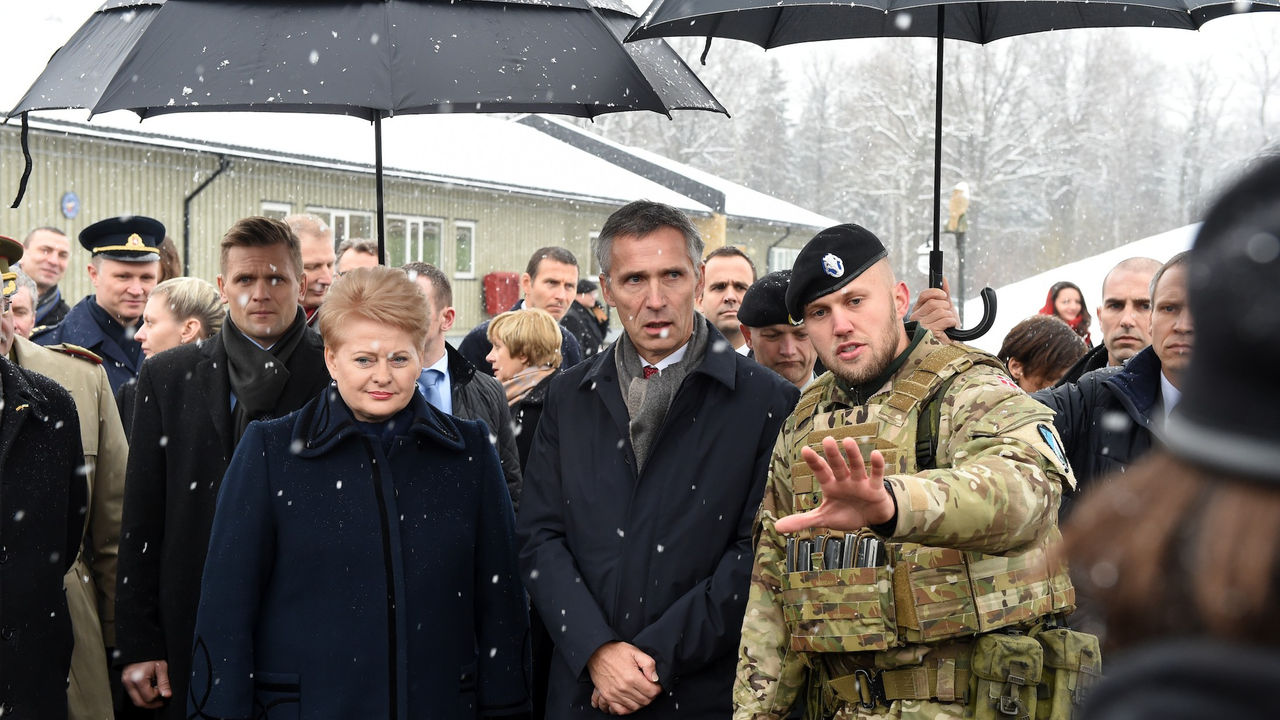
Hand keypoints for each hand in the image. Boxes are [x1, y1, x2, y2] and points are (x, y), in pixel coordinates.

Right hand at [122, 660, 171, 708]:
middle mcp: (129, 682)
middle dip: (151, 704)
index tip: (163, 690)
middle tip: (161, 701)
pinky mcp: (125, 682)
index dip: (158, 696)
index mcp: (138, 678)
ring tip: (155, 694)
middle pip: (139, 702)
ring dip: (146, 700)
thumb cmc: (151, 655)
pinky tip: (149, 690)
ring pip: (135, 700)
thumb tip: (167, 695)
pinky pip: (133, 694)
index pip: (148, 697)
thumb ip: (164, 682)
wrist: (140, 647)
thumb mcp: (161, 667)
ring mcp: (125, 682)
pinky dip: (141, 695)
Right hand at [587, 641, 661, 713]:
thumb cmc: (614, 652)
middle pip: (645, 701)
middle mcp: (623, 688)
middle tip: (650, 689)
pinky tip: (631, 703)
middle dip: (651, 696)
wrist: (596, 653)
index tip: (657, 686)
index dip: (657, 689)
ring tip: (641, 694)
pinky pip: (620, 710)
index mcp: (632, 677)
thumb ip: (648, 664)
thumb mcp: (635, 651)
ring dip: (641, 703)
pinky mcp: (608, 696)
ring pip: (634, 707)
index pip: (652, 692)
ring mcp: (615, 694)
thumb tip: (655, 678)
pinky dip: (628, 709)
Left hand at [773, 437, 895, 533]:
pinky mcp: (875, 488)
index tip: (805, 450)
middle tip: (827, 439)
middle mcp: (844, 480)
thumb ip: (802, 520)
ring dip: (853, 455)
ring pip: (856, 466)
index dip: (814, 461)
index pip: (820, 471)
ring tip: (848, 441)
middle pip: (837, 466)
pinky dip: (877, 466)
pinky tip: (876, 454)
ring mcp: (860, 483)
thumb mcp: (823, 518)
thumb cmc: (845, 513)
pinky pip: (877, 476)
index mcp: (830, 485)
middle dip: (832, 454)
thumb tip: (777, 527)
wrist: (871, 518)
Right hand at [909, 277, 958, 343]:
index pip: (924, 295)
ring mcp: (922, 326)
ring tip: (948, 325)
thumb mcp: (945, 309)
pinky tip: (949, 329)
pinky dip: (952, 323)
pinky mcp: (930, 333)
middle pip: (934, 303)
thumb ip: (944, 294)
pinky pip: (946, 320)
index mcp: (918, 311)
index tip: (944, 296)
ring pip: (941, 311)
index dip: (936, 293)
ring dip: (950, 317)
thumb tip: (943, 279)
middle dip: (946, 307)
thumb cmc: (946, 329)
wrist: (949, 346)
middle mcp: (916, 318)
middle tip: (947, 315)